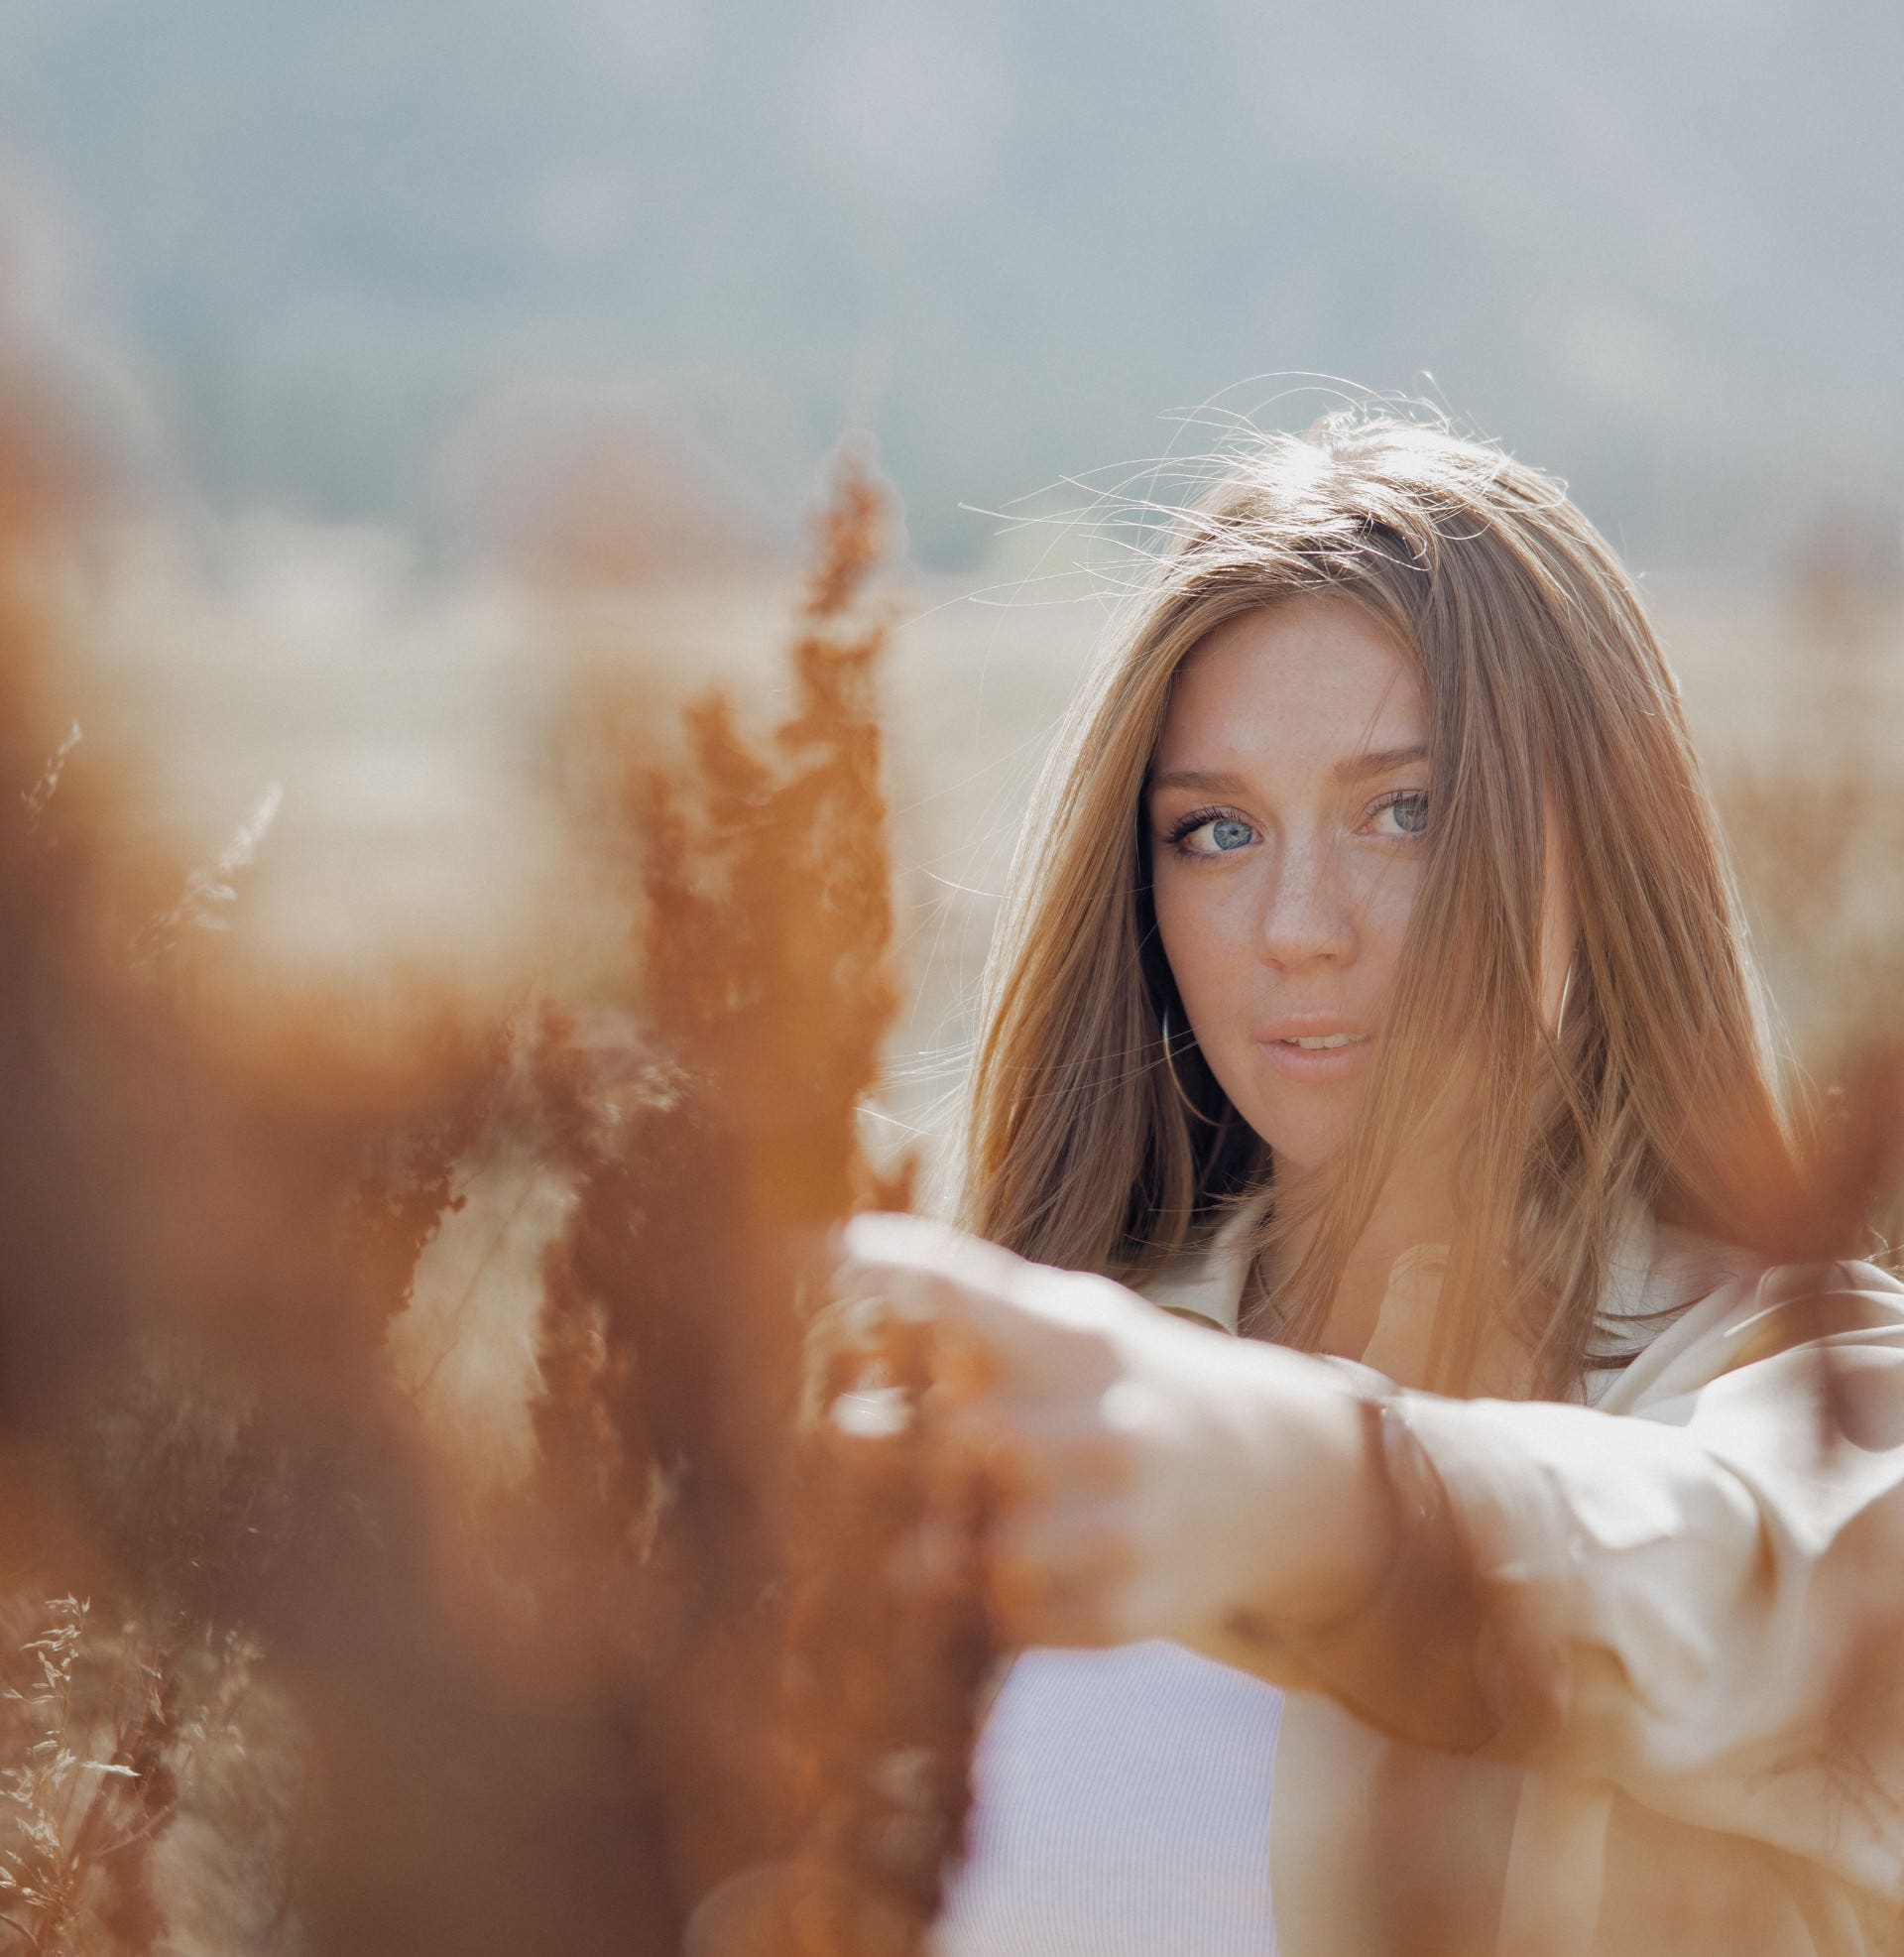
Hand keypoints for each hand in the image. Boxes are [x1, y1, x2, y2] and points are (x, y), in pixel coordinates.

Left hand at [833, 1213, 1392, 1652]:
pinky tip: (975, 1580)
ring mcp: (1121, 1526)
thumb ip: (972, 1311)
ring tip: (896, 1531)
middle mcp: (1104, 1427)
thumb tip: (836, 1278)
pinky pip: (1007, 1626)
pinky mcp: (1124, 1614)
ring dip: (922, 1546)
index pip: (960, 1291)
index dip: (878, 1278)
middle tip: (830, 1440)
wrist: (1283, 1479)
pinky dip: (977, 1608)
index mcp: (1077, 1340)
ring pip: (975, 1554)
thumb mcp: (1076, 1324)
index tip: (811, 1265)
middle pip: (953, 1439)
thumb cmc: (1134, 1386)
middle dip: (880, 1445)